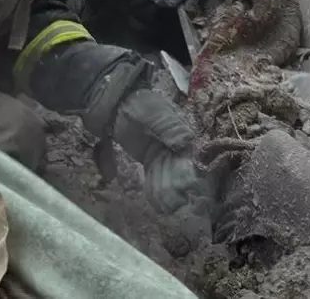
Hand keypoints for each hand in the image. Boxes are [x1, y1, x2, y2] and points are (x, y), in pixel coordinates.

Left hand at [112, 88, 202, 211]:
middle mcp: (177, 145)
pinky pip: (156, 175)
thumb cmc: (139, 104)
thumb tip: (185, 142)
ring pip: (169, 176)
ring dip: (167, 191)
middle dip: (177, 187)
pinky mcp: (150, 158)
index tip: (187, 189)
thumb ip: (168, 128)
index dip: (189, 173)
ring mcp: (163, 153)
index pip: (191, 156)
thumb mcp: (154, 113)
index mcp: (182, 132)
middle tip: (173, 204)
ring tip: (164, 208)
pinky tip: (156, 203)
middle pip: (181, 170)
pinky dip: (156, 188)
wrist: (118, 102)